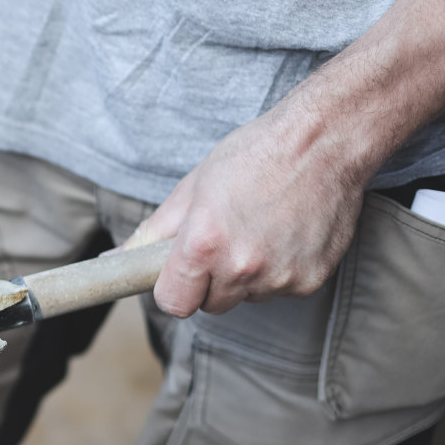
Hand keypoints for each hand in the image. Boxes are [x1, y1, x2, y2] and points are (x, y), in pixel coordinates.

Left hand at [131, 105, 369, 317]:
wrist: (324, 141)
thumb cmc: (255, 155)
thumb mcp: (193, 187)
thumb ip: (154, 232)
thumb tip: (119, 258)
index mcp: (204, 246)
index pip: (173, 303)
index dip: (174, 289)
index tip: (179, 275)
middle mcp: (242, 268)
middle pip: (211, 304)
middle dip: (211, 281)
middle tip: (225, 239)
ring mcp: (280, 277)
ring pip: (248, 296)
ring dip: (247, 275)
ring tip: (260, 228)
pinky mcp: (311, 279)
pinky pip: (282, 289)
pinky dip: (280, 270)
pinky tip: (286, 233)